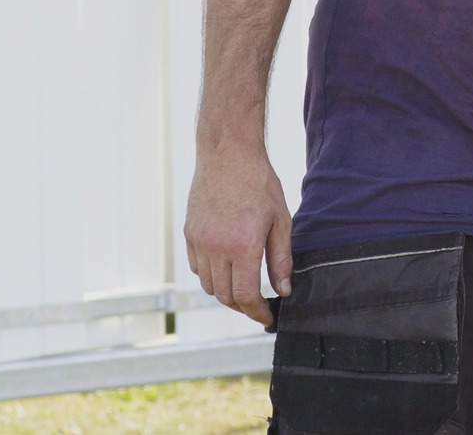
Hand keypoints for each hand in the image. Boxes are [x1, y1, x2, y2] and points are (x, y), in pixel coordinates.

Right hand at [184, 145, 292, 326]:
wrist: (228, 155)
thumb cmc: (260, 185)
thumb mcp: (281, 220)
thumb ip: (281, 259)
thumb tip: (283, 291)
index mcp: (243, 245)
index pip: (246, 295)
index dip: (256, 312)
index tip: (267, 318)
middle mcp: (216, 247)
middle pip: (225, 296)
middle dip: (243, 306)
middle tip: (258, 305)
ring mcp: (199, 241)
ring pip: (209, 285)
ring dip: (226, 292)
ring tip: (244, 288)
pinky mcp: (189, 234)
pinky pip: (197, 268)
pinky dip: (211, 276)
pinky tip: (227, 269)